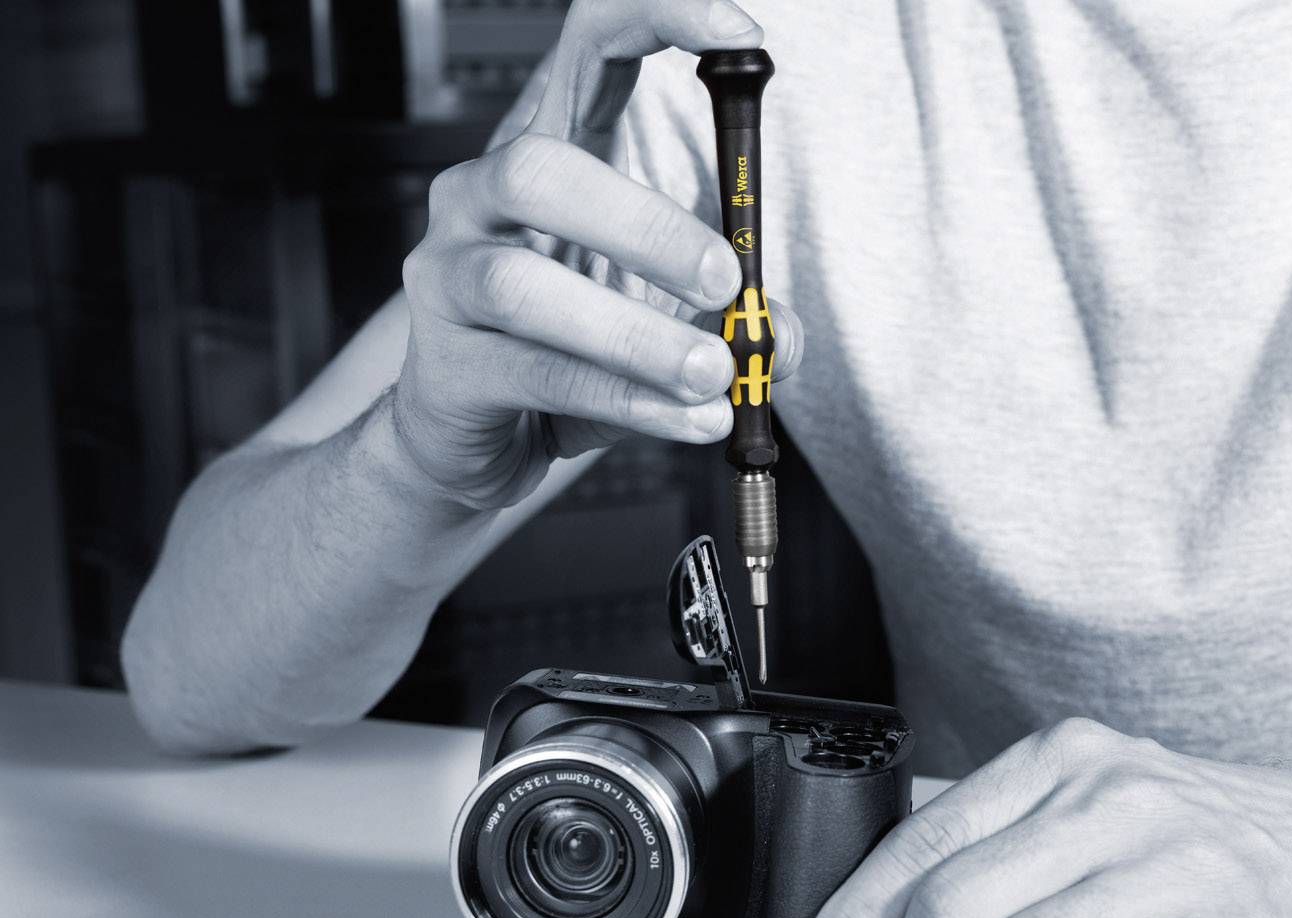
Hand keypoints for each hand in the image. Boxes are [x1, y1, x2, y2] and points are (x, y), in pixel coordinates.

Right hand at [394, 0, 802, 508]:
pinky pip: (540, 374)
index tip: (740, 39)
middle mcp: (481, 199)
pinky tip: (688, 418)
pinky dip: (627, 399)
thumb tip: (782, 335)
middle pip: (541, 170)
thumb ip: (733, 322)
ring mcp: (448, 278)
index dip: (656, 20)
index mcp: (546, 155)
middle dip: (647, 225)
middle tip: (726, 280)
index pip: (588, 46)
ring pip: (525, 285)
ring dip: (635, 333)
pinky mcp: (446, 366)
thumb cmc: (563, 357)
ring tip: (712, 371)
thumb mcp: (662, 328)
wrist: (472, 440)